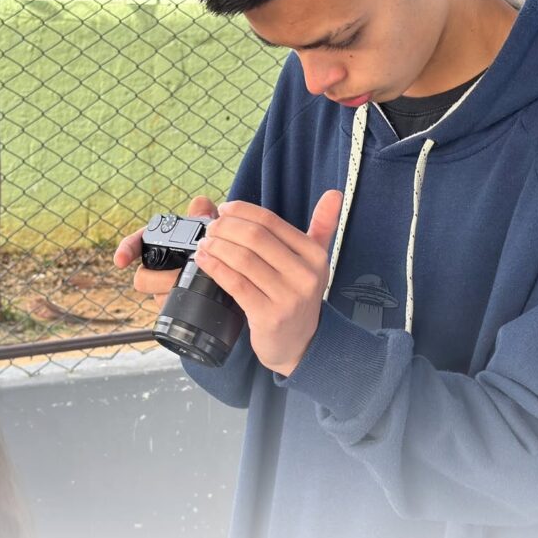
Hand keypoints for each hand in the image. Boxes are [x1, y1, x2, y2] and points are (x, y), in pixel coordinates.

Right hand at [113, 196, 218, 310]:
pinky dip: (184, 305)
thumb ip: (205, 214)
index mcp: (159, 244)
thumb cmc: (215, 244)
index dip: (126, 251)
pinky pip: (172, 309)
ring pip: (157, 296)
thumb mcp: (213, 228)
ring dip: (173, 291)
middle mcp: (157, 268)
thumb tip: (200, 205)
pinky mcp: (175, 306)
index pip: (136, 245)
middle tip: (183, 273)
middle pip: (143, 278)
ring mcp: (164, 289)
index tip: (121, 261)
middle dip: (160, 278)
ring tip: (195, 285)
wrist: (231, 271)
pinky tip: (199, 300)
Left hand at [192, 190, 342, 375]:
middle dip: (225, 227)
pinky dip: (215, 267)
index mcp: (315, 256)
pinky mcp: (268, 316)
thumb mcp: (315, 261)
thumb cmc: (299, 296)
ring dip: (217, 246)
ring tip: (205, 242)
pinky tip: (203, 259)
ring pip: (243, 259)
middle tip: (211, 227)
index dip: (242, 212)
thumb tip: (334, 192)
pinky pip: (235, 284)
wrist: (300, 344)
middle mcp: (305, 275)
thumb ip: (322, 226)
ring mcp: (288, 297)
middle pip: (255, 238)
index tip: (224, 209)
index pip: (271, 222)